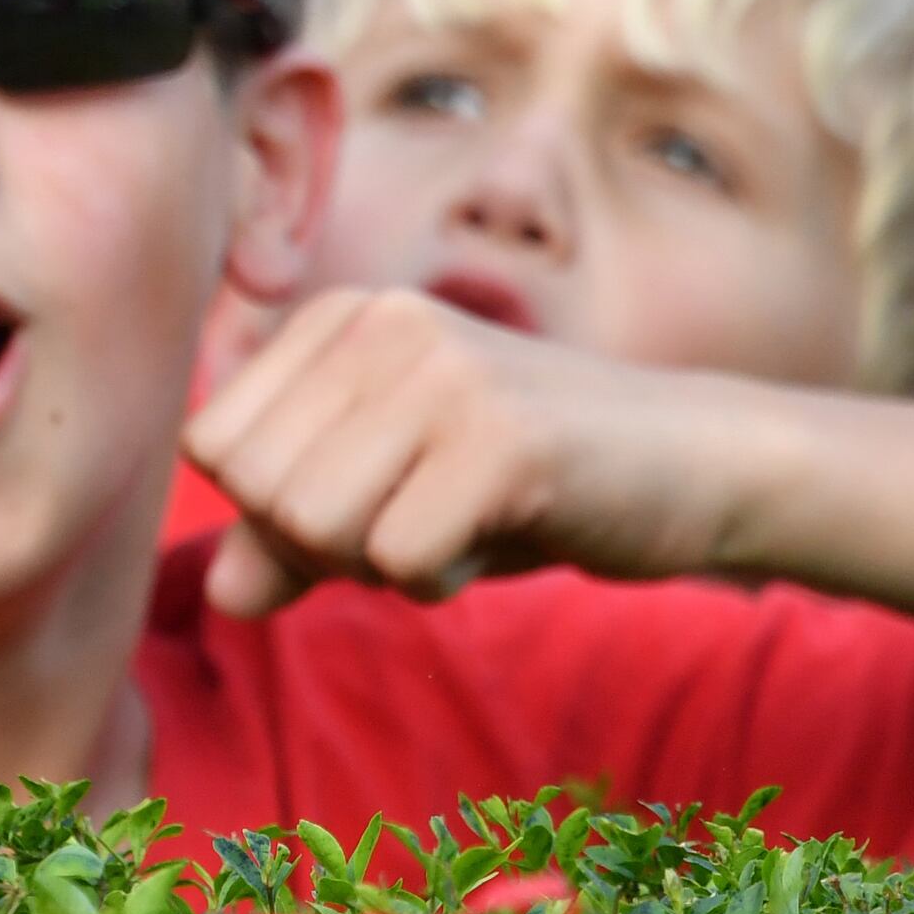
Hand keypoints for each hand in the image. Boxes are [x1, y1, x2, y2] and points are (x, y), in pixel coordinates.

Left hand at [182, 287, 733, 618]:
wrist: (702, 463)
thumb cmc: (526, 484)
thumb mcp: (388, 499)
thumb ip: (289, 540)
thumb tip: (216, 596)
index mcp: (335, 318)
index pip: (212, 444)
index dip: (273, 508)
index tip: (369, 496)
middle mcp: (377, 322)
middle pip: (253, 488)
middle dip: (323, 543)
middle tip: (418, 520)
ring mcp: (442, 371)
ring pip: (309, 521)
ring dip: (379, 563)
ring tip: (458, 521)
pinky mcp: (502, 437)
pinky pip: (395, 557)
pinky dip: (438, 579)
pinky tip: (502, 532)